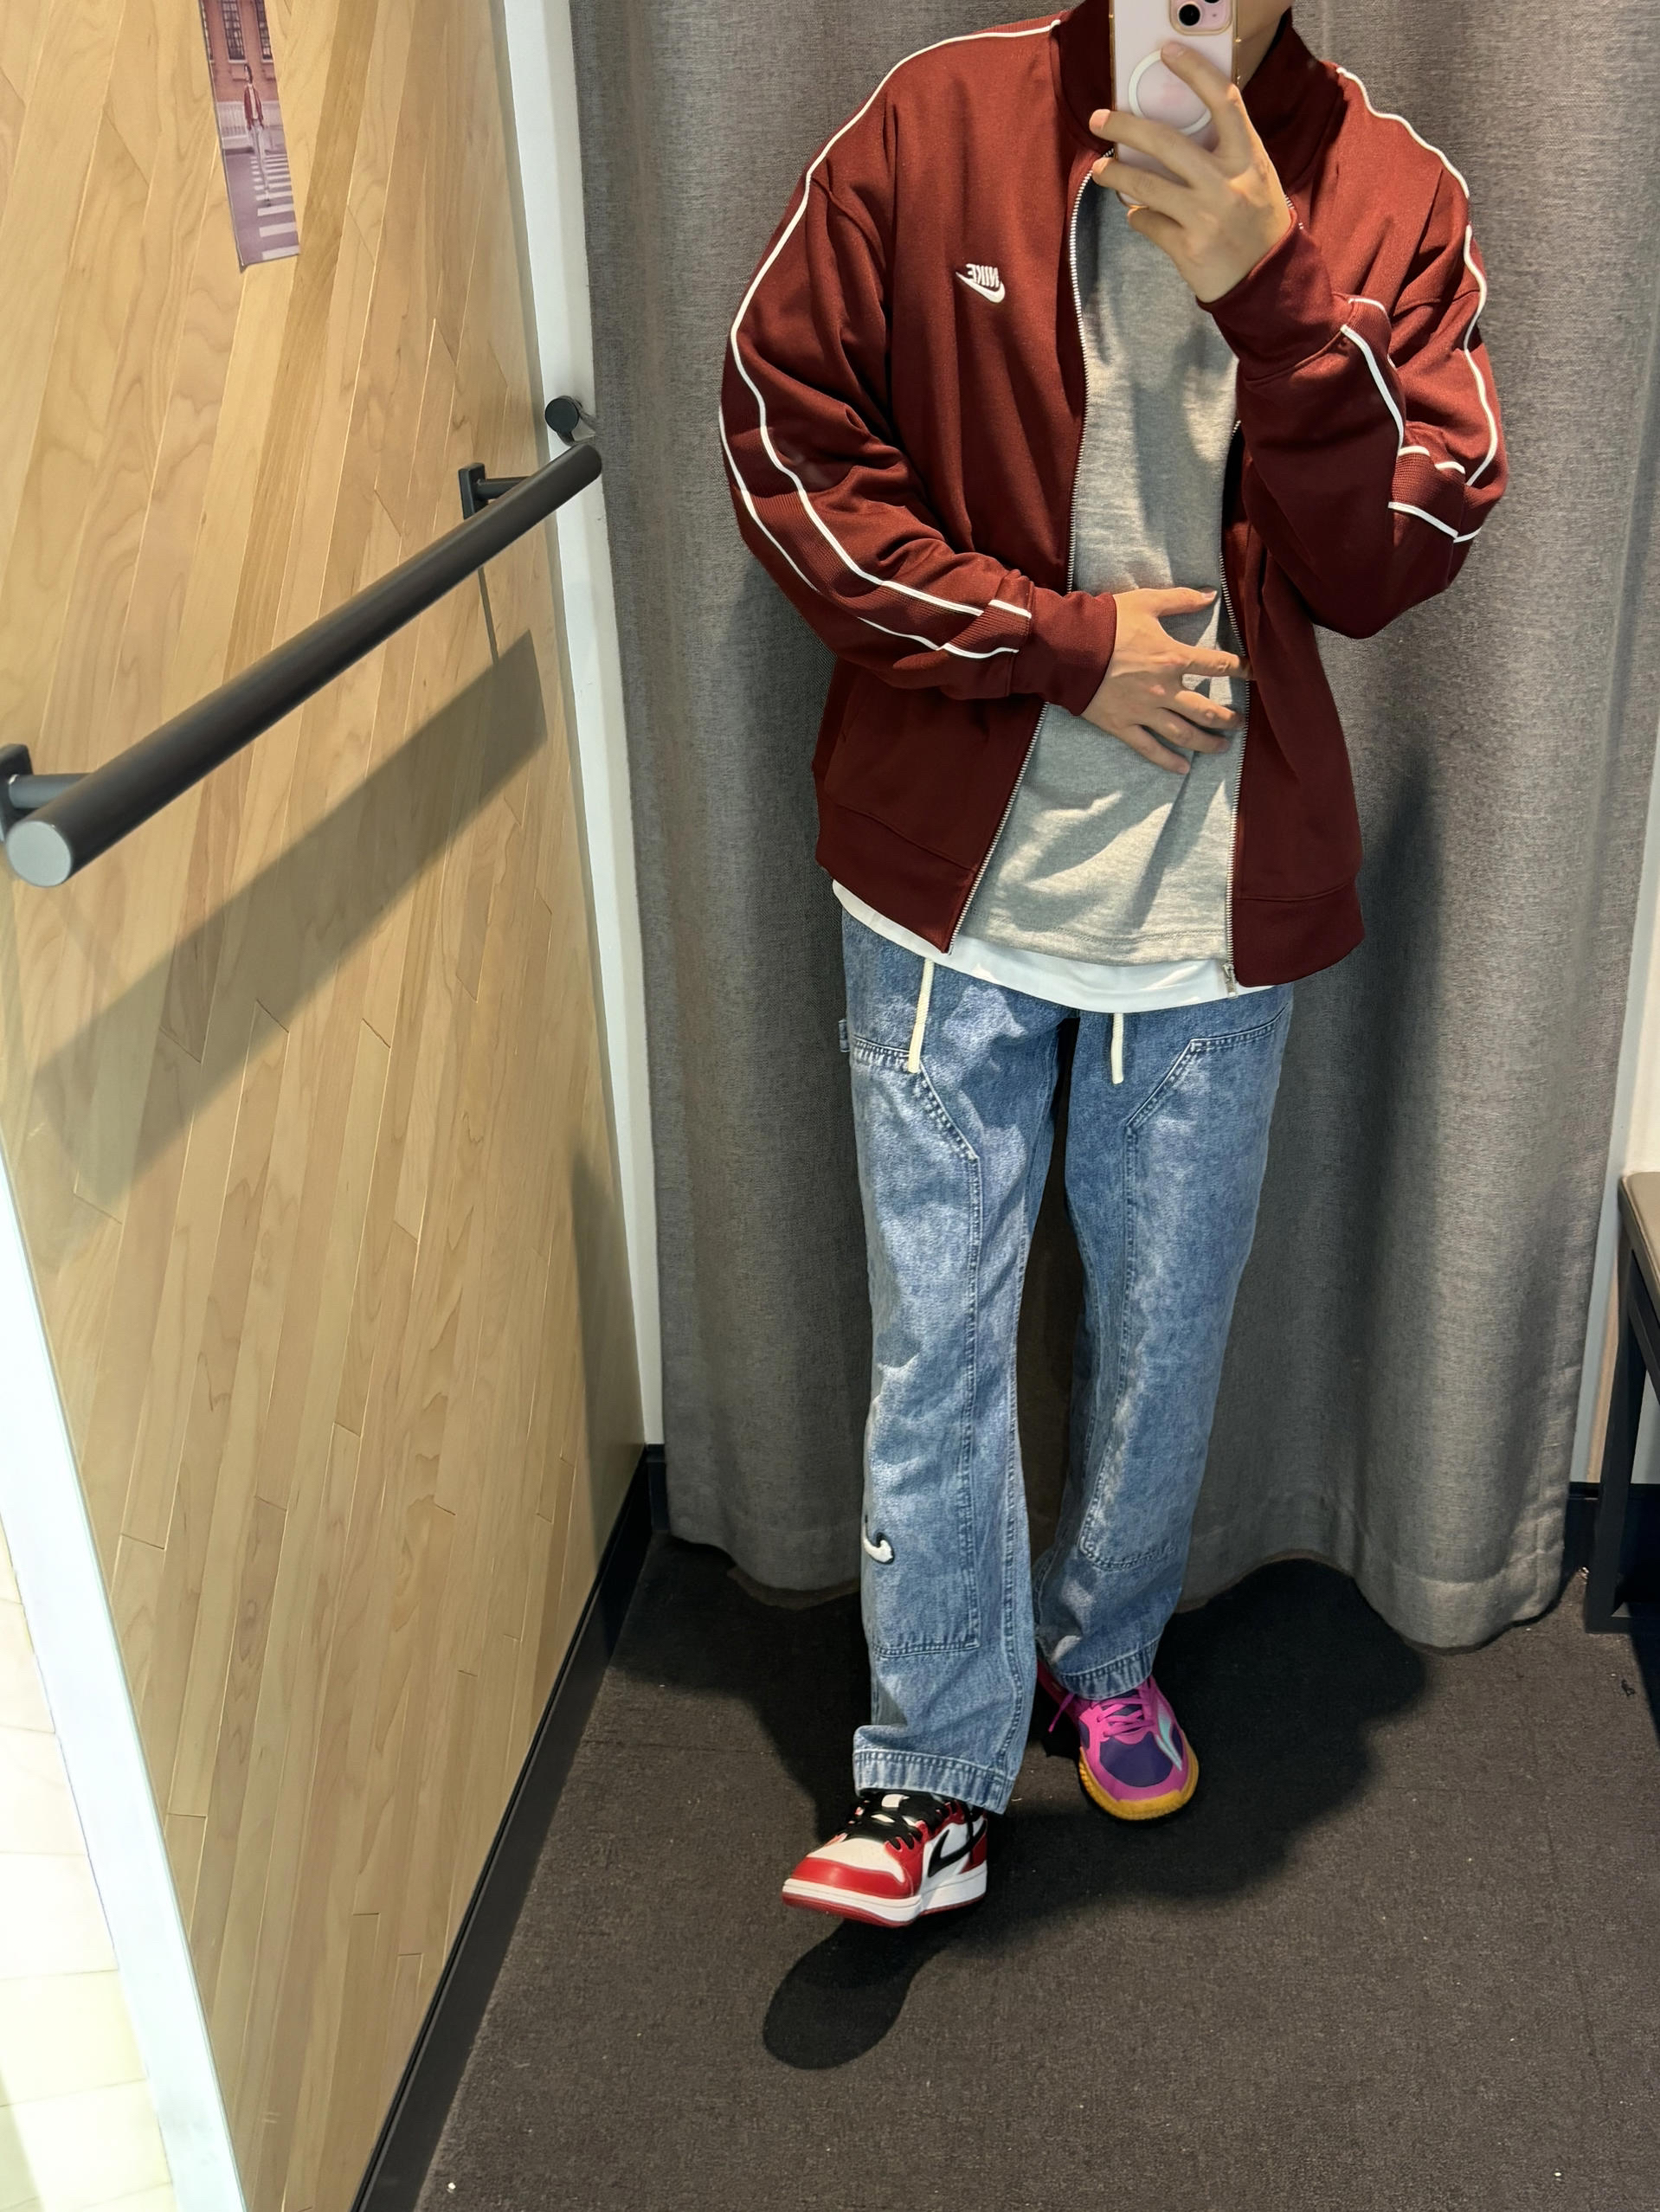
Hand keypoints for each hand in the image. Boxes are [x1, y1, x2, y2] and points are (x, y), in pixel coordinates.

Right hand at [1082, 587, 1248, 775]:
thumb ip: (1181, 599)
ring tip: (1221, 748)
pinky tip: (1183, 768)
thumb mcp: (1146, 602)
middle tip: (1239, 723)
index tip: (1256, 674)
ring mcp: (1144, 711)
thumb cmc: (1106, 623)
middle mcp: (1164, 689)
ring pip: (1183, 733)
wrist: (1067, 649)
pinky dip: (1168, 761)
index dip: (1241, 669)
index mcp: (1173, 658)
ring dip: (1206, 742)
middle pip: (1205, 709)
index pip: (1218, 666)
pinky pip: (1149, 748)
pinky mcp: (1123, 726)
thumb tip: (1211, 595)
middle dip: (1227, 718)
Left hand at [1090, 44, 1292, 303]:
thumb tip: (1171, 129)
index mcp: (1248, 157)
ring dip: (1115, 175)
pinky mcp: (1186, 247)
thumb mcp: (1254, 176)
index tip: (1167, 52)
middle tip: (1099, 118)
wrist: (1267, 281)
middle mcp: (1226, 183)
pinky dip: (1138, 216)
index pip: (1222, 101)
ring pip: (1145, 185)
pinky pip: (1147, 222)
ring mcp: (1205, 216)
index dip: (1195, 72)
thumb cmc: (1257, 221)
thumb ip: (1224, 151)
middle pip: (1165, 142)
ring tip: (1100, 169)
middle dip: (1125, 126)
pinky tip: (1139, 214)